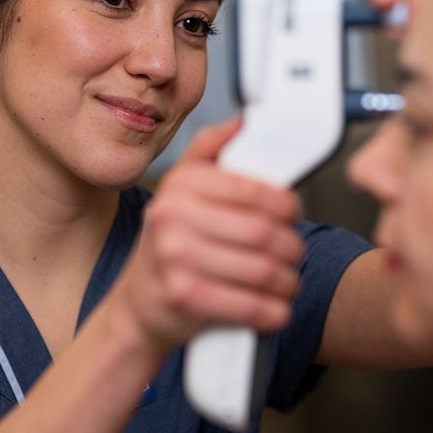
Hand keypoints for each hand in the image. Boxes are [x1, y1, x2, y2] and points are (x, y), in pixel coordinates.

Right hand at [112, 117, 304, 352]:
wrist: (138, 305)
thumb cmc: (169, 247)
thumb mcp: (181, 191)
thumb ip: (211, 151)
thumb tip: (244, 122)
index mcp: (179, 186)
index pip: (252, 190)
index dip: (285, 204)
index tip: (292, 214)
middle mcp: (172, 218)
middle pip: (263, 232)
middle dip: (291, 246)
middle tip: (294, 253)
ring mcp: (175, 259)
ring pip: (264, 270)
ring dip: (288, 281)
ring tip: (288, 281)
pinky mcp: (185, 299)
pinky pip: (252, 306)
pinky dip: (275, 311)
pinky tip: (278, 308)